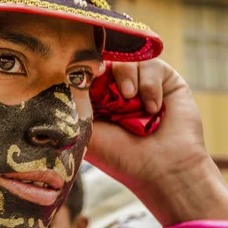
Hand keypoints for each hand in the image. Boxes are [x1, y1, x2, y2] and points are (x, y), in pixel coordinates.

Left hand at [85, 59, 227, 224]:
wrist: (163, 169)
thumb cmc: (121, 155)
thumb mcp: (87, 131)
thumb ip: (72, 106)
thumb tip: (62, 79)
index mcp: (93, 99)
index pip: (82, 72)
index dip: (81, 69)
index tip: (83, 74)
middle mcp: (115, 88)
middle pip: (103, 58)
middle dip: (103, 70)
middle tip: (105, 83)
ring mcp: (140, 81)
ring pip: (126, 59)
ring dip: (125, 77)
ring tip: (130, 99)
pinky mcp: (165, 79)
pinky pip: (151, 63)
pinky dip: (149, 84)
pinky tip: (152, 109)